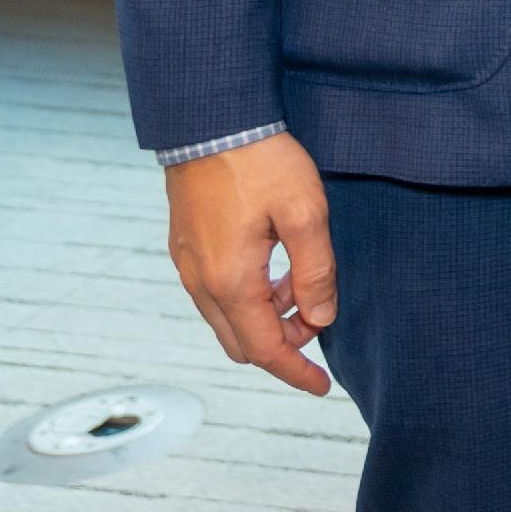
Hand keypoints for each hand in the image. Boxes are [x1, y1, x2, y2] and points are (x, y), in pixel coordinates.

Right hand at [164, 133, 336, 395]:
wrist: (210, 124)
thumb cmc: (262, 163)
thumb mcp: (306, 213)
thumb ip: (315, 271)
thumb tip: (321, 318)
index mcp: (231, 283)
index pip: (265, 350)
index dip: (296, 372)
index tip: (323, 387)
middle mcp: (202, 284)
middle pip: (242, 344)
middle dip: (283, 346)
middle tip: (320, 324)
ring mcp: (189, 268)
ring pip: (229, 320)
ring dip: (267, 319)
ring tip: (305, 288)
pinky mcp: (187, 250)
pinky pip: (218, 295)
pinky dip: (250, 298)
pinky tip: (278, 269)